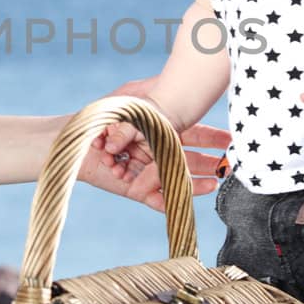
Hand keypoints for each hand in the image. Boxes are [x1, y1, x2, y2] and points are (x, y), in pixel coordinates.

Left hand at [81, 80, 231, 211]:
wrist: (72, 137)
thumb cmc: (99, 116)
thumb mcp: (126, 104)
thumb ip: (147, 111)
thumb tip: (172, 112)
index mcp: (159, 129)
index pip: (192, 134)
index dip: (212, 138)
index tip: (231, 140)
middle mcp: (155, 151)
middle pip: (189, 159)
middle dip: (210, 162)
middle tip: (230, 165)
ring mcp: (145, 170)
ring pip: (176, 177)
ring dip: (196, 181)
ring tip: (215, 183)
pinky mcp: (132, 188)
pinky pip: (154, 197)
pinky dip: (169, 199)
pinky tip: (184, 199)